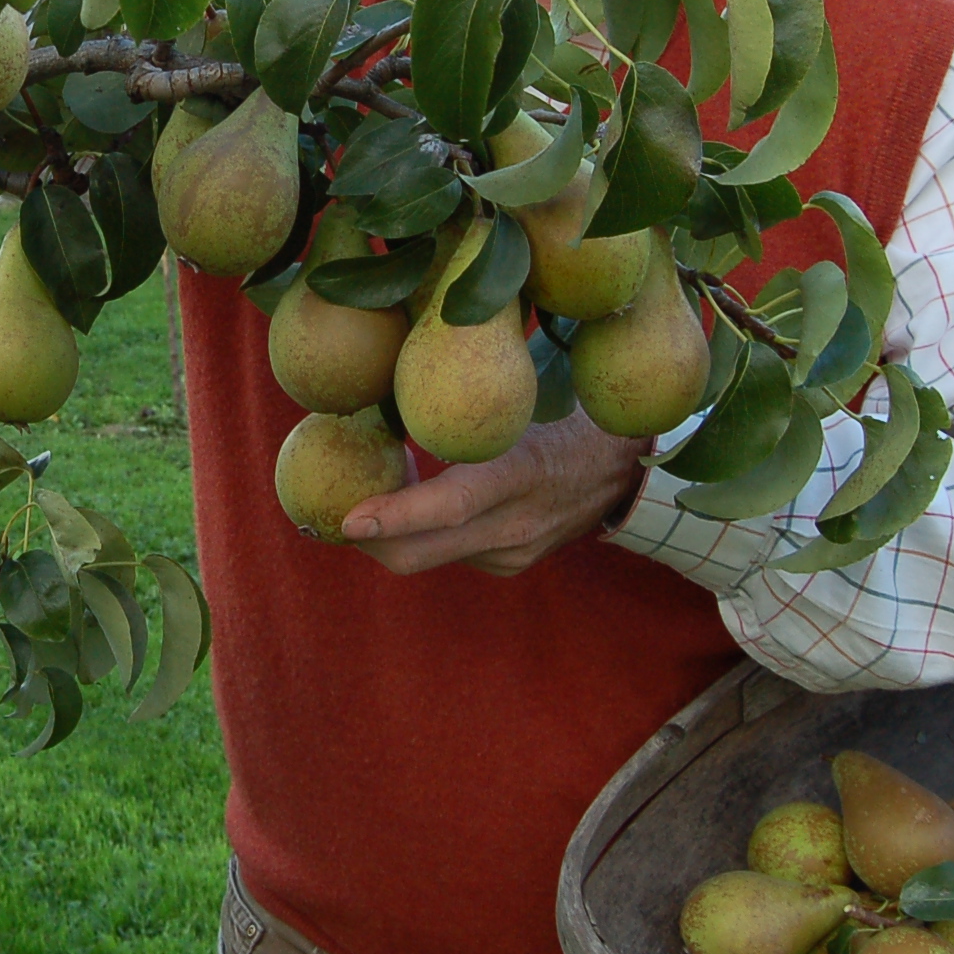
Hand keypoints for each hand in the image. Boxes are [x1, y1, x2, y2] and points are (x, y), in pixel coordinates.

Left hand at [337, 412, 649, 577]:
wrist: (622, 466)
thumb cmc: (557, 415)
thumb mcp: (513, 407)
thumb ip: (456, 413)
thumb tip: (378, 388)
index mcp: (519, 474)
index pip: (450, 506)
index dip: (395, 516)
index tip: (347, 518)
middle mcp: (514, 525)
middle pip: (420, 553)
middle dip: (367, 539)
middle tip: (331, 508)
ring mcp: (513, 553)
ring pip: (428, 556)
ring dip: (391, 534)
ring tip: (373, 490)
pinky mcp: (510, 565)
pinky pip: (448, 554)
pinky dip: (422, 533)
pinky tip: (416, 500)